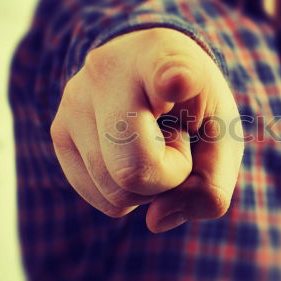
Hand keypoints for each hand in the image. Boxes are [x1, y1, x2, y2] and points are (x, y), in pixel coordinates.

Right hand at [50, 28, 242, 231]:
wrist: (147, 68)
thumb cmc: (193, 104)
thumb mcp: (223, 136)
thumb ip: (211, 185)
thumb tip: (154, 221)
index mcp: (164, 58)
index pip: (166, 71)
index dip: (174, 81)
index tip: (176, 81)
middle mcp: (110, 73)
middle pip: (135, 169)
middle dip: (169, 177)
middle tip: (176, 141)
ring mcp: (75, 101)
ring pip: (114, 191)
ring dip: (146, 185)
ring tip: (151, 142)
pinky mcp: (58, 131)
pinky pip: (98, 196)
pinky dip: (124, 190)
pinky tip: (128, 152)